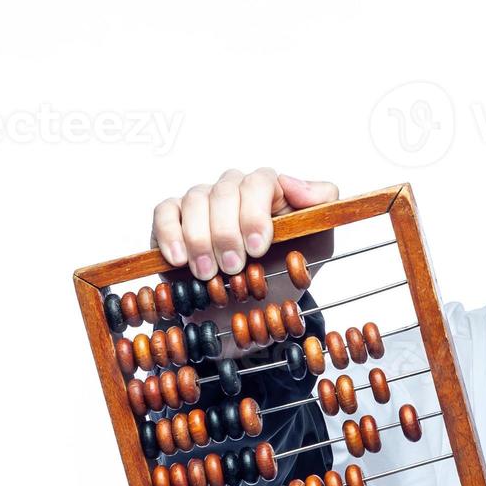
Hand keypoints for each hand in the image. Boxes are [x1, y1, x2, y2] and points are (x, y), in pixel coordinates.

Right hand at [151, 167, 337, 280]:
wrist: (253, 305)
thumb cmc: (285, 268)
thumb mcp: (318, 240)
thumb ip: (320, 204)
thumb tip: (290, 181)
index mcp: (267, 189)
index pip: (259, 182)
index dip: (255, 214)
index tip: (258, 248)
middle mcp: (232, 189)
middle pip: (224, 192)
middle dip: (227, 232)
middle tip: (233, 267)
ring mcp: (201, 201)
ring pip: (194, 201)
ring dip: (200, 239)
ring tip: (208, 273)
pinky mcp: (173, 218)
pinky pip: (164, 213)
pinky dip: (169, 235)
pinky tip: (179, 259)